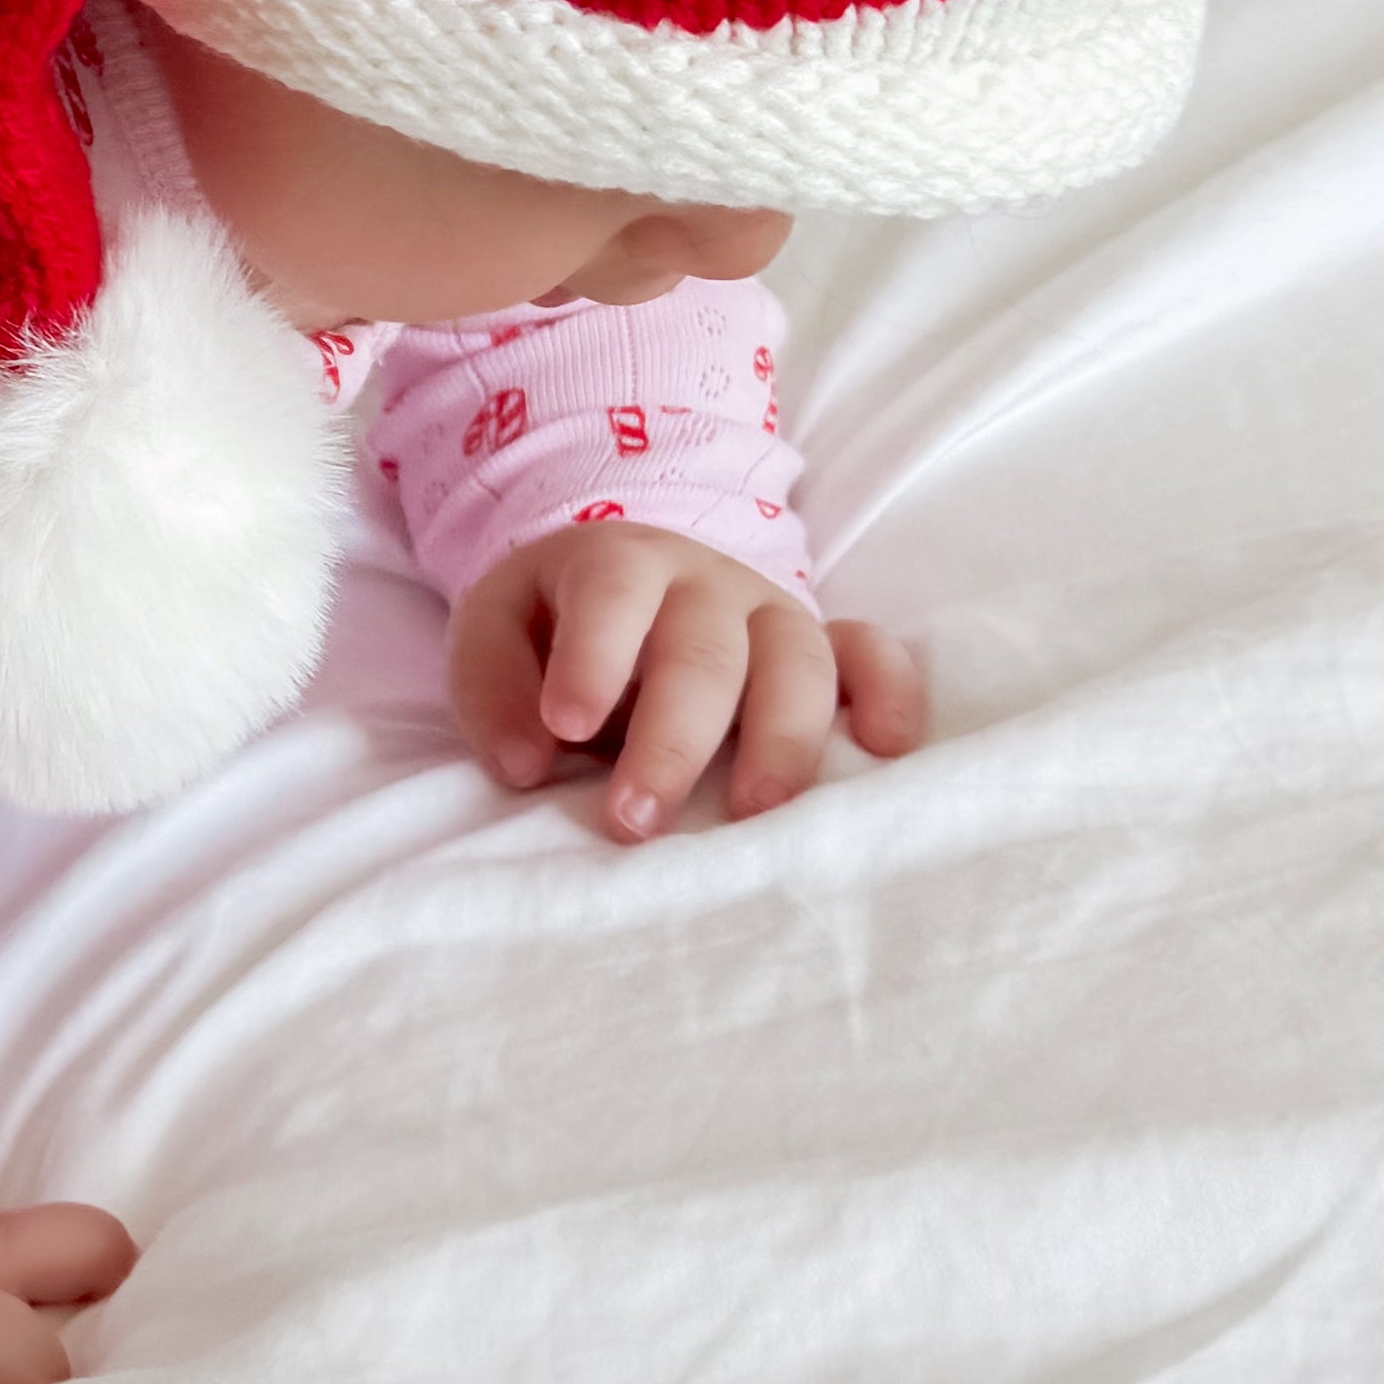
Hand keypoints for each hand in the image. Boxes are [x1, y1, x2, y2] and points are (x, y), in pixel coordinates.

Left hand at [446, 523, 925, 842]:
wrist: (622, 579)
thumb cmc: (555, 622)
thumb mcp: (496, 627)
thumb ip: (493, 687)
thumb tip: (525, 764)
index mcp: (620, 563)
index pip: (612, 596)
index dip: (592, 659)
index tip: (563, 728)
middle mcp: (708, 583)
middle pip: (706, 651)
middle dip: (674, 740)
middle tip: (636, 820)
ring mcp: (773, 612)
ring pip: (799, 661)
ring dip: (781, 739)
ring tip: (755, 812)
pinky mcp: (823, 646)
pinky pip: (873, 658)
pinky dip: (891, 695)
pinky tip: (887, 748)